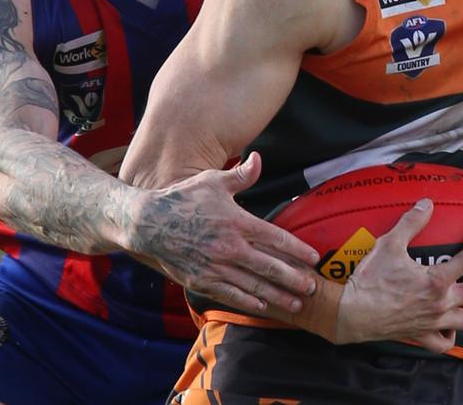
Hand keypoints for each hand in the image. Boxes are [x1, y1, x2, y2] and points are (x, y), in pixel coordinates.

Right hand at [129, 152, 318, 314]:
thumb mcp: (213, 180)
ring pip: (254, 285)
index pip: (276, 238)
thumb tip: (259, 158)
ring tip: (296, 304)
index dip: (297, 249)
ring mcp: (216, 267)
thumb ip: (241, 175)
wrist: (148, 223)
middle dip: (294, 279)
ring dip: (277, 296)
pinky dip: (249, 301)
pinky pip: (230, 294)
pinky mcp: (201, 281)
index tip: (314, 258)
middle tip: (313, 287)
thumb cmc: (183, 198)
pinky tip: (262, 305)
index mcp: (237, 221)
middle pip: (270, 267)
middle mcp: (230, 247)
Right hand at [335, 199, 462, 351]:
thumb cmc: (371, 278)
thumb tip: (427, 203)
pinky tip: (455, 328)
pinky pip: (444, 341)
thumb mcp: (390, 243)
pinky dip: (453, 336)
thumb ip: (411, 222)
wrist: (353, 312)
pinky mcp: (422, 335)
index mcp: (437, 280)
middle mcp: (442, 303)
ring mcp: (435, 322)